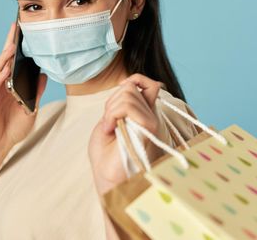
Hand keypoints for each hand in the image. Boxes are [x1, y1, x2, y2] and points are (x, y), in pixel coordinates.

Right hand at [0, 22, 46, 155]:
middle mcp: (0, 85)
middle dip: (9, 43)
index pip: (13, 62)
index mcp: (10, 85)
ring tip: (12, 45)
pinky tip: (4, 69)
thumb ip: (36, 92)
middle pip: (4, 60)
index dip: (17, 47)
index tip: (24, 31)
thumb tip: (44, 75)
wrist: (1, 145)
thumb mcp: (31, 108)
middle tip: (15, 27)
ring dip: (4, 57)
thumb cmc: (14, 127)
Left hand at [88, 73, 162, 195]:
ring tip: (110, 129)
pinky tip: (111, 130)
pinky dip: (112, 115)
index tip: (120, 92)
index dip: (134, 80)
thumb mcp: (110, 118)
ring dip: (110, 111)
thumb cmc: (106, 152)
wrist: (105, 176)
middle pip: (130, 87)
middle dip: (111, 102)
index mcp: (144, 113)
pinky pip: (127, 106)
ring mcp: (151, 122)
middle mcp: (151, 116)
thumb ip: (121, 102)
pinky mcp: (148, 128)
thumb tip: (130, 85)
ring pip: (128, 94)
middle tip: (108, 123)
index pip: (150, 84)